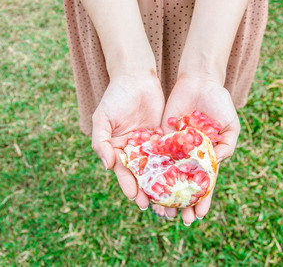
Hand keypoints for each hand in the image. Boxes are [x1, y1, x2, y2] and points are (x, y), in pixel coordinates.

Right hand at [91, 70, 164, 209]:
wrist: (135, 77)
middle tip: (154, 205)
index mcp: (117, 149)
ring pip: (156, 167)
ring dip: (161, 182)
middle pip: (141, 174)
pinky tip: (182, 175)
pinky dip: (174, 164)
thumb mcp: (102, 118)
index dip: (127, 184)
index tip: (134, 197)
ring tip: (169, 197)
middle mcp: (133, 150)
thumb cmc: (115, 97)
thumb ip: (100, 142)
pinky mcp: (164, 136)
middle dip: (146, 189)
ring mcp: (149, 144)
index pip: (122, 171)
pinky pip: (169, 152)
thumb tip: (107, 166)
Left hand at [161, 73, 239, 223]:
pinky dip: (151, 172)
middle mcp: (190, 155)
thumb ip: (228, 143)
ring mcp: (175, 148)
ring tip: (160, 210)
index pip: (205, 183)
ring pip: (168, 175)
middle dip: (182, 202)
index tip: (199, 215)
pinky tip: (147, 186)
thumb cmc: (219, 101)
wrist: (199, 81)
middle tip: (177, 219)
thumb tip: (219, 163)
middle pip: (185, 184)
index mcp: (208, 156)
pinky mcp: (161, 137)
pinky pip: (155, 156)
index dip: (203, 199)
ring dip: (165, 193)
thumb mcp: (230, 123)